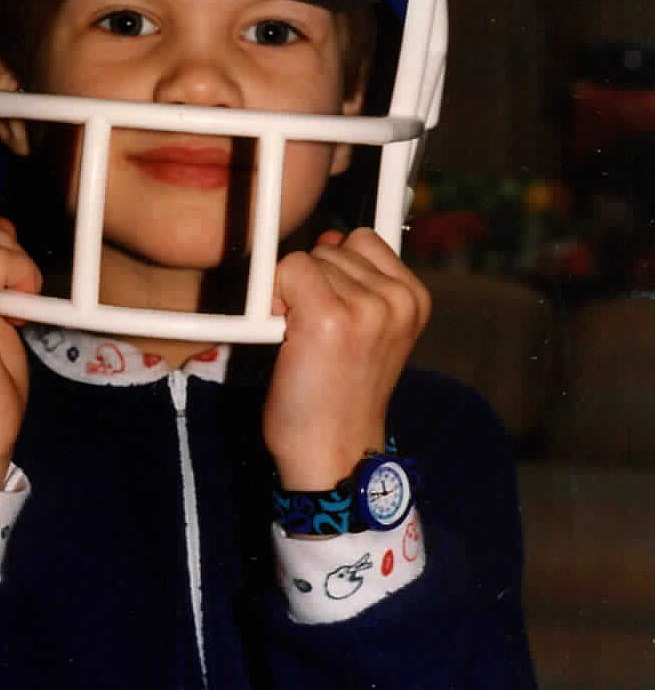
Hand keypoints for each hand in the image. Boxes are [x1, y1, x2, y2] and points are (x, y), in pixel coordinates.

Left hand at [264, 228, 429, 487]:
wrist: (334, 452)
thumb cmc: (341, 394)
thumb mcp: (371, 332)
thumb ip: (359, 283)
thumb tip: (330, 236)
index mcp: (414, 300)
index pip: (364, 241)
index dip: (337, 272)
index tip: (334, 314)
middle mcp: (397, 299)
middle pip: (332, 246)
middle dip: (315, 283)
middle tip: (317, 338)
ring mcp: (367, 307)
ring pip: (308, 258)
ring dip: (294, 294)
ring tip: (307, 343)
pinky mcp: (329, 316)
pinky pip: (286, 271)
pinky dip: (275, 299)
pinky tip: (288, 339)